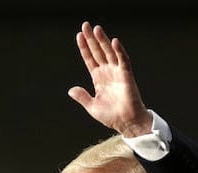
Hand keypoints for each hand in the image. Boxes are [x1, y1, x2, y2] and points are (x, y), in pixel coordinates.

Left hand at [68, 21, 151, 136]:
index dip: (84, 48)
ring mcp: (117, 73)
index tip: (79, 35)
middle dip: (92, 39)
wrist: (126, 123)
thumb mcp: (92, 106)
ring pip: (108, 53)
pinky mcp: (126, 76)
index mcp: (98, 78)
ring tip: (96, 29)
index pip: (90, 59)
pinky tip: (113, 42)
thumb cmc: (112, 116)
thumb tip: (71, 90)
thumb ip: (82, 97)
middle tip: (86, 25)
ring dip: (103, 41)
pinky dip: (118, 51)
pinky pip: (122, 60)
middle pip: (98, 52)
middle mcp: (107, 72)